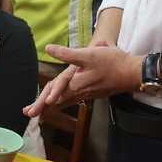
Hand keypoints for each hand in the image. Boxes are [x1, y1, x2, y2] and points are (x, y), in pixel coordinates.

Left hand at [23, 43, 141, 116]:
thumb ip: (68, 54)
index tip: (32, 110)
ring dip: (51, 106)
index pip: (54, 90)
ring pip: (64, 100)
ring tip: (39, 112)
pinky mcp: (92, 92)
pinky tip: (60, 103)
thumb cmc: (112, 62)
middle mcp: (79, 90)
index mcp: (75, 82)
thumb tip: (49, 48)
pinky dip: (63, 102)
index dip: (43, 99)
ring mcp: (86, 93)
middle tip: (29, 114)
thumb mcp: (89, 55)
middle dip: (42, 106)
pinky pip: (72, 99)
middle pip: (57, 99)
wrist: (132, 72)